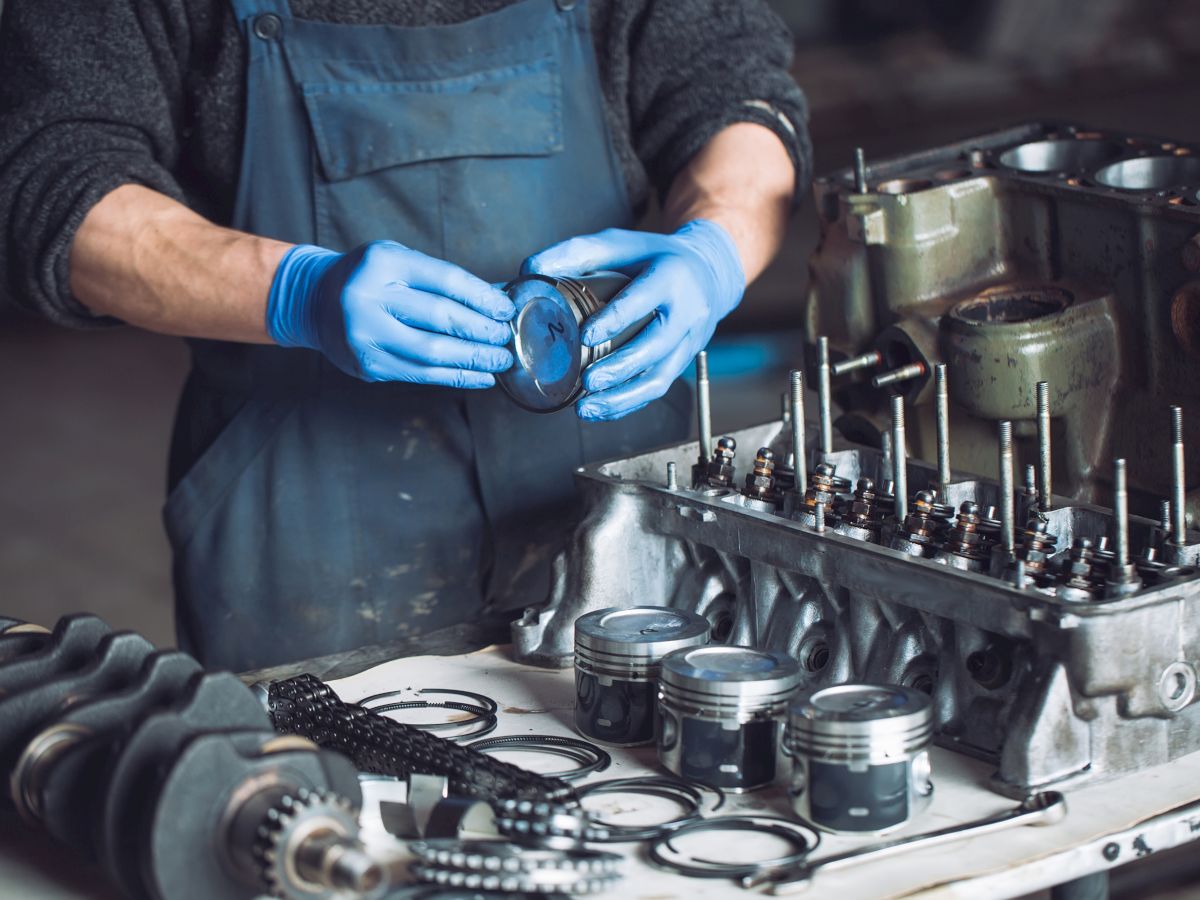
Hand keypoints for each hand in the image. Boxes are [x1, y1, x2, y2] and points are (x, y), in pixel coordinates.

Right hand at [266, 241, 514, 386]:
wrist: (313, 301)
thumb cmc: (370, 277)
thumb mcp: (400, 262)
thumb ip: (444, 280)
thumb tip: (498, 299)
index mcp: (382, 262)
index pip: (445, 280)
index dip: (482, 298)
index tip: (506, 310)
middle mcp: (368, 297)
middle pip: (440, 318)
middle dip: (482, 331)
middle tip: (506, 338)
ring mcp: (364, 335)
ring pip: (431, 353)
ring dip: (473, 359)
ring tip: (500, 361)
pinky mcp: (366, 365)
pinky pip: (420, 374)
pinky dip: (455, 376)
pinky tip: (479, 376)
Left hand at [522, 220, 744, 419]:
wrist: (709, 272)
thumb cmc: (654, 256)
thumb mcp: (620, 243)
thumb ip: (576, 253)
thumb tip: (530, 269)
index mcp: (672, 277)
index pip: (644, 300)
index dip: (616, 319)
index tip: (586, 335)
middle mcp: (688, 311)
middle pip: (656, 346)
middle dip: (620, 368)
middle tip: (587, 382)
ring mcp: (690, 341)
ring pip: (660, 377)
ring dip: (623, 398)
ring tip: (587, 409)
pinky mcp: (684, 361)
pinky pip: (658, 387)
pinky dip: (628, 403)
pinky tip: (600, 410)